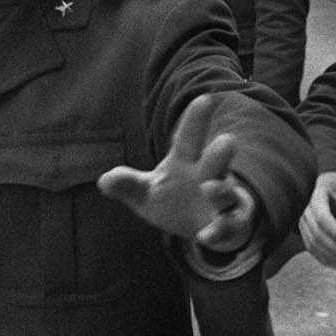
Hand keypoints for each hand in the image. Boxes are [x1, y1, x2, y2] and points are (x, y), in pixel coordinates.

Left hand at [97, 94, 256, 251]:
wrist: (200, 228)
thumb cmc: (173, 200)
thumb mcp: (145, 193)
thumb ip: (128, 184)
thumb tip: (104, 180)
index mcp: (187, 162)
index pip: (190, 137)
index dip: (197, 119)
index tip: (207, 98)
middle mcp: (209, 176)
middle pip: (215, 161)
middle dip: (220, 152)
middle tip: (227, 140)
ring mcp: (223, 200)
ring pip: (227, 193)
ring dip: (222, 190)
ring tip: (210, 188)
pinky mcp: (230, 225)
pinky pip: (228, 226)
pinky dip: (219, 230)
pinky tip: (204, 236)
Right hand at [299, 171, 335, 269]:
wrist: (327, 181)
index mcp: (317, 198)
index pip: (322, 218)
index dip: (334, 232)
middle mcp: (306, 210)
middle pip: (317, 233)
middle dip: (333, 248)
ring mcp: (303, 220)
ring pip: (312, 242)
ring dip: (328, 255)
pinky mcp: (305, 228)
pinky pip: (309, 245)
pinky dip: (321, 256)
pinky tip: (335, 264)